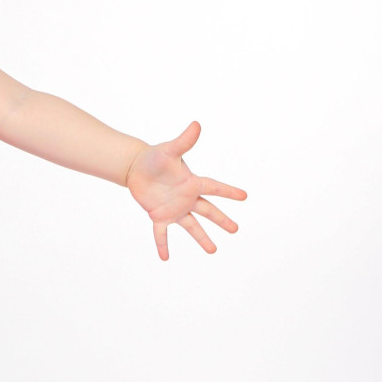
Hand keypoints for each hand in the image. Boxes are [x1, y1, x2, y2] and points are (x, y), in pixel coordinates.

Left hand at [124, 121, 246, 260]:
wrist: (136, 167)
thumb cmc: (155, 157)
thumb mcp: (169, 150)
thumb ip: (184, 141)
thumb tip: (196, 124)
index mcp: (192, 182)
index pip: (214, 187)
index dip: (228, 191)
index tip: (245, 196)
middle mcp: (187, 197)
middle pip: (208, 211)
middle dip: (222, 220)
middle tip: (235, 230)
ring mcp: (175, 208)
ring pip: (192, 226)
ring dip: (202, 238)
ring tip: (213, 251)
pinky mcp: (159, 216)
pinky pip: (162, 233)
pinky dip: (162, 244)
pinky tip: (165, 258)